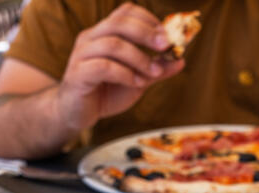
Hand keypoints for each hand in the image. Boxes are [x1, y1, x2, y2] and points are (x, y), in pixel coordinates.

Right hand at [57, 3, 183, 130]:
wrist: (77, 114)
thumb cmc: (106, 93)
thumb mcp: (138, 80)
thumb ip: (156, 69)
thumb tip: (181, 60)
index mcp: (104, 33)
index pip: (124, 13)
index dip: (148, 19)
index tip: (167, 35)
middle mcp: (91, 39)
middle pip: (119, 23)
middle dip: (146, 33)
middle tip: (166, 46)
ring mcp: (81, 55)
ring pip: (112, 44)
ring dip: (139, 58)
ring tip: (154, 72)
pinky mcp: (77, 75)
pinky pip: (102, 67)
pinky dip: (124, 74)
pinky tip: (136, 83)